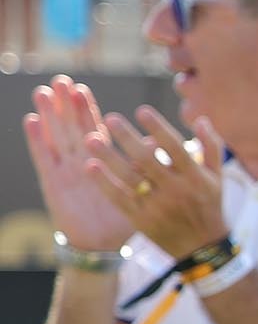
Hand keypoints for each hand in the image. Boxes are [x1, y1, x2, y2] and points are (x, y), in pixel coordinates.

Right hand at [22, 76, 133, 251]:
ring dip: (50, 115)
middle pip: (72, 126)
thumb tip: (159, 142)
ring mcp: (65, 169)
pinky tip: (32, 121)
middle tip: (60, 81)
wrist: (102, 243)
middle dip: (66, 105)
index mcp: (102, 159)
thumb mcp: (136, 188)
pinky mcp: (53, 182)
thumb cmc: (122, 216)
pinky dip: (38, 140)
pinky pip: (45, 158)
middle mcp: (82, 160)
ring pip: (57, 137)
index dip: (86, 109)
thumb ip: (144, 164)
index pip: (93, 128)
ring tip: (42, 93)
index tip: (81, 88)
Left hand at [82, 104, 229, 259]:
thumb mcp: (217, 177)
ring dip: (109, 158)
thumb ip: (211, 147)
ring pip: (130, 178)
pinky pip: (120, 199)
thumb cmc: (209, 205)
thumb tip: (200, 119)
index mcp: (195, 177)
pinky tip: (91, 167)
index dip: (158, 129)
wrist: (202, 248)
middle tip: (111, 119)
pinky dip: (105, 183)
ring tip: (91, 139)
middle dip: (128, 139)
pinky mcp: (142, 220)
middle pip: (148, 161)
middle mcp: (176, 190)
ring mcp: (158, 206)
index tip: (142, 110)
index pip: (175, 148)